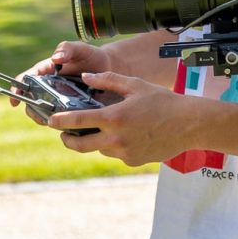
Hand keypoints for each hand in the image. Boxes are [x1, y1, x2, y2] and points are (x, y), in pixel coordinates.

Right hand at [10, 41, 114, 120]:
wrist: (107, 67)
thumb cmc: (90, 55)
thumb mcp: (80, 48)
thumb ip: (68, 49)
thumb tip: (55, 58)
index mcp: (47, 69)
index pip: (28, 77)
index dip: (18, 88)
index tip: (15, 99)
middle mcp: (48, 85)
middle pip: (32, 98)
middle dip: (30, 108)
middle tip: (37, 114)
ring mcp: (57, 98)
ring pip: (43, 110)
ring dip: (43, 117)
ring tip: (49, 121)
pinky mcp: (68, 108)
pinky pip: (59, 118)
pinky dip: (58, 122)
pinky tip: (64, 125)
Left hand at [48, 71, 200, 166]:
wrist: (188, 124)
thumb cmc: (163, 101)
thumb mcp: (135, 85)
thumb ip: (108, 80)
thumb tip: (86, 78)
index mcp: (114, 117)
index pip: (78, 120)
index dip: (60, 121)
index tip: (50, 121)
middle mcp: (115, 138)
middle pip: (80, 144)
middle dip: (68, 139)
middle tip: (64, 133)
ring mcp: (123, 152)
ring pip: (99, 148)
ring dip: (95, 139)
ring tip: (101, 128)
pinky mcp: (131, 161)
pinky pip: (116, 153)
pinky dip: (115, 144)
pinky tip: (128, 133)